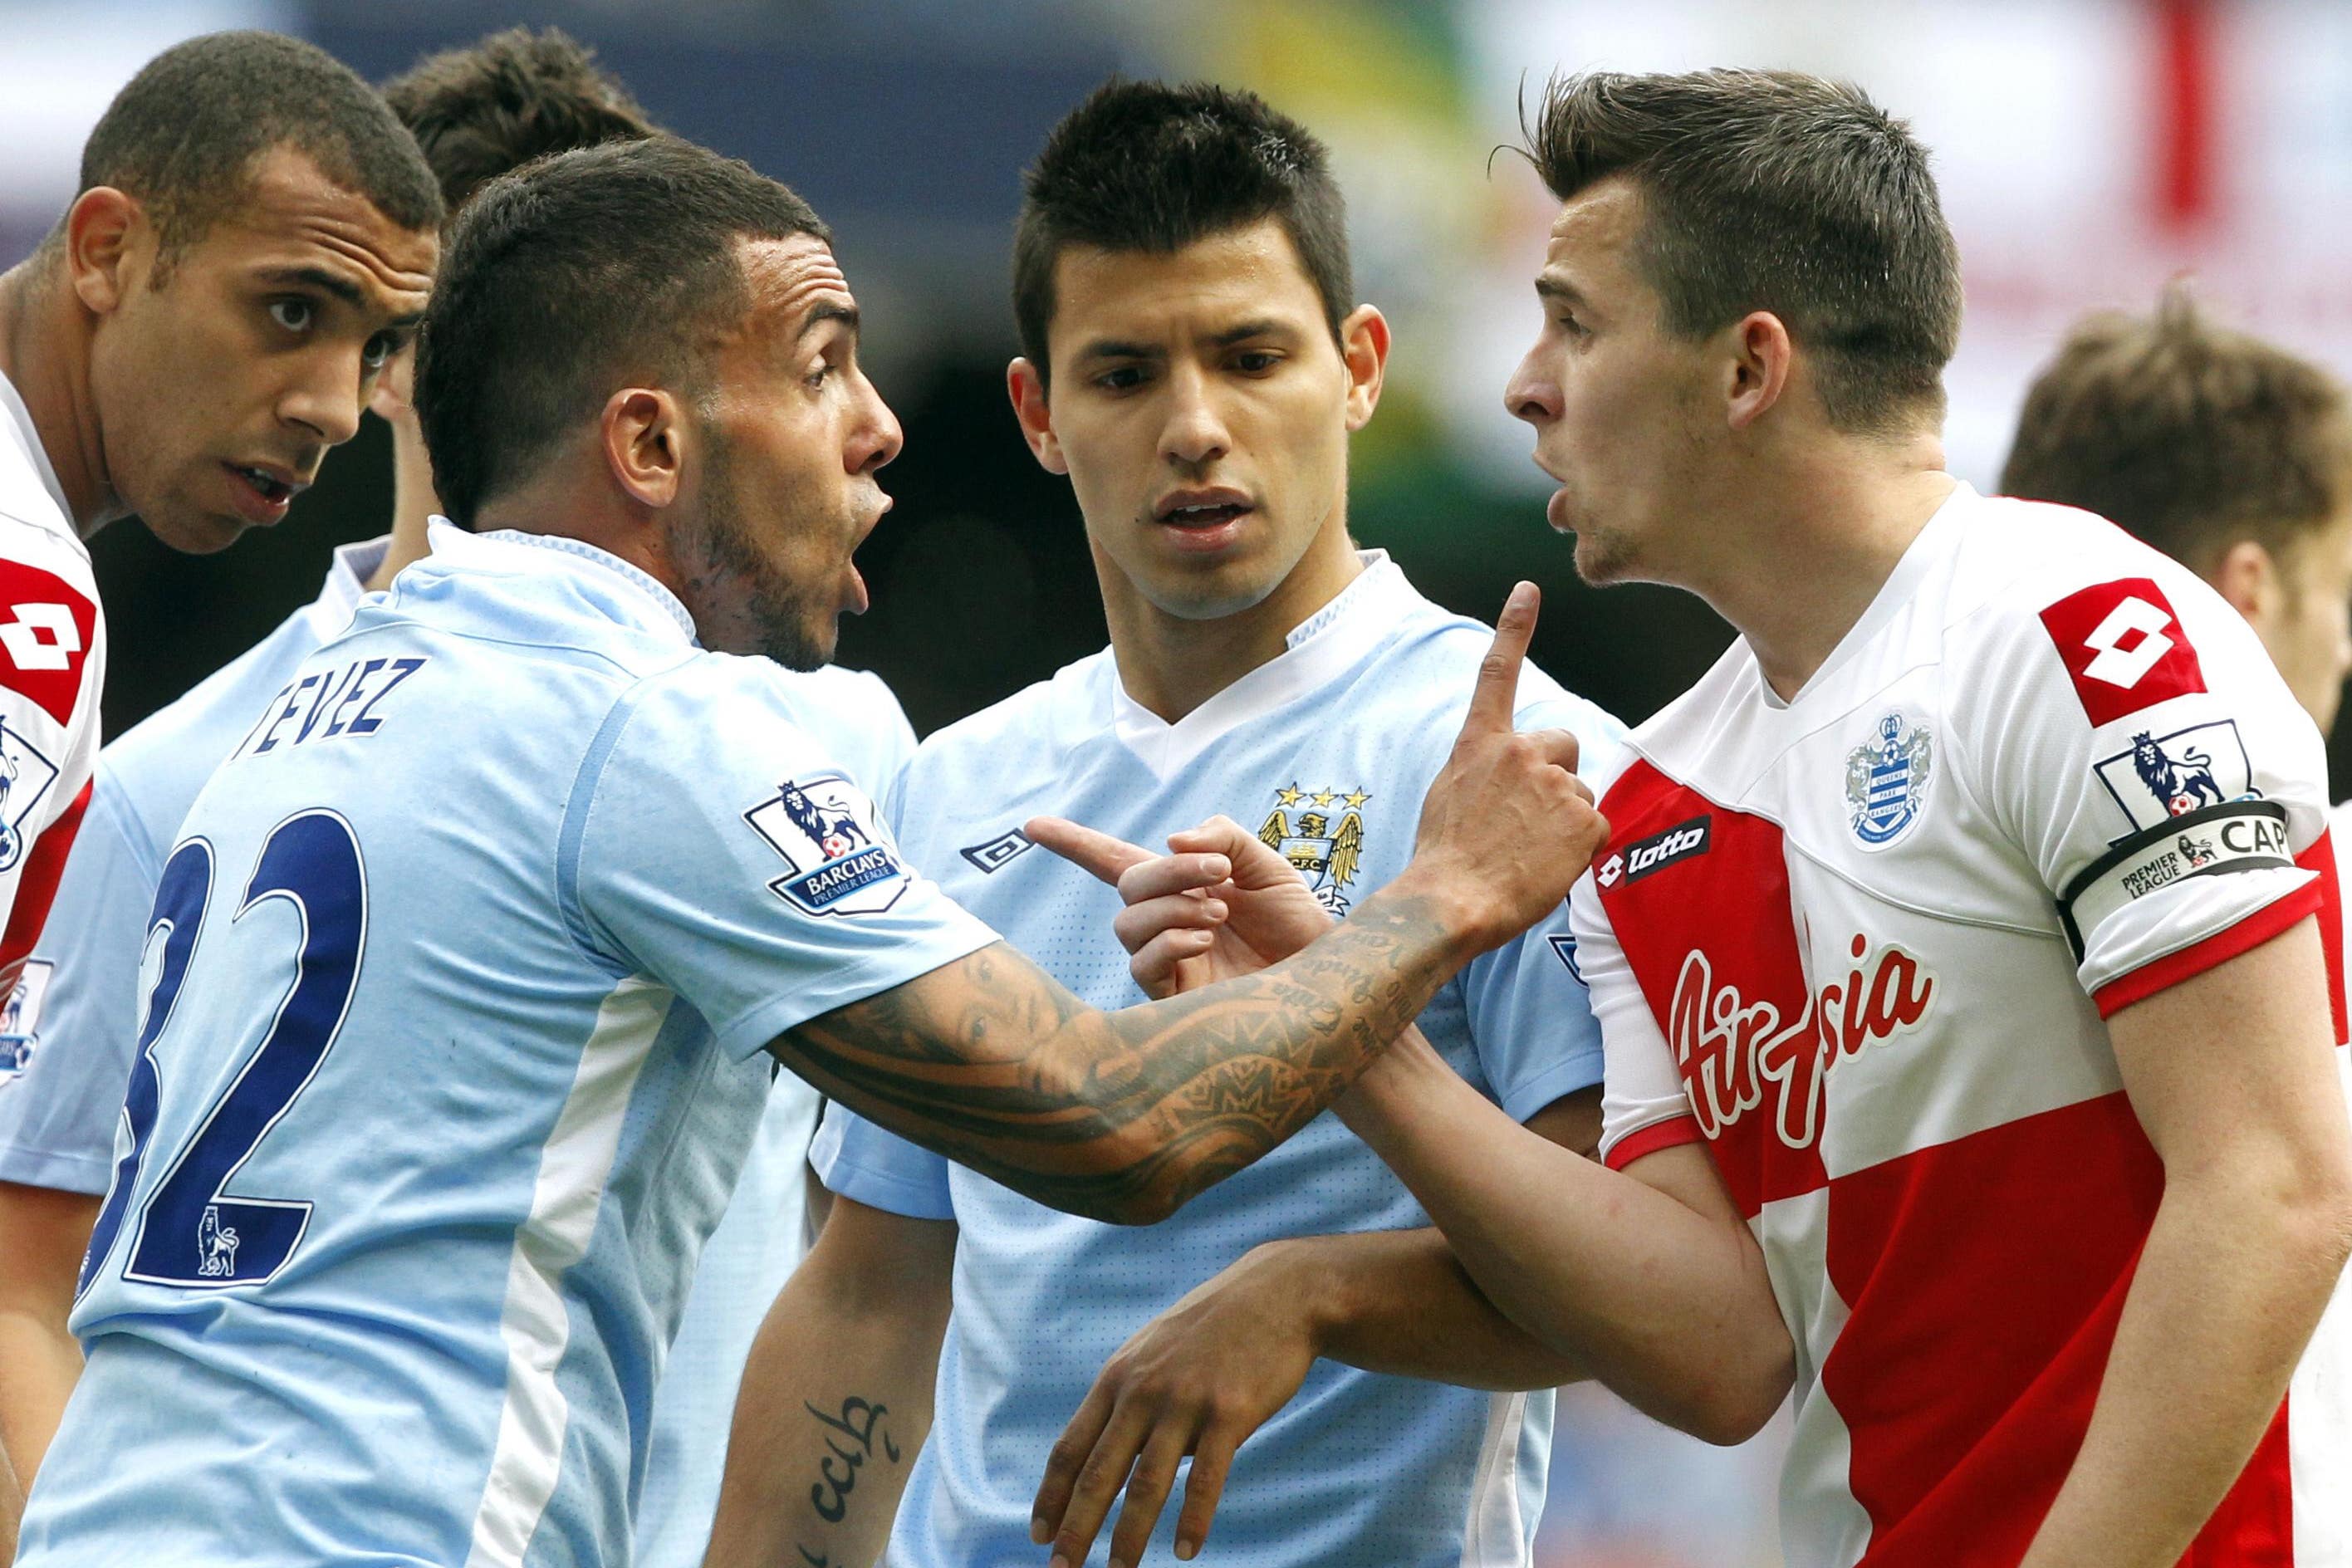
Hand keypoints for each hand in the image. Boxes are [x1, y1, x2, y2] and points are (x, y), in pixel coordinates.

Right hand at [1025, 815, 1333, 998]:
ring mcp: (1166, 960)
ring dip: (1171, 906)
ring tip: (1219, 913)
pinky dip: (1169, 941)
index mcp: (1181, 888)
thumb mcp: (1268, 865)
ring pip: (1128, 922)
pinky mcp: (1172, 999)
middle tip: (1220, 874)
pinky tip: (1204, 940)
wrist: (1328, 983)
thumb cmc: (1299, 928)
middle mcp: (1165, 922)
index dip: (1074, 843)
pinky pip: (1142, 963)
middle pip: (1127, 883)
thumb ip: (1223, 837)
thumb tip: (1169, 840)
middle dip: (1167, 871)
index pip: (1115, 860)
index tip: (1031, 825)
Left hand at [1030, 1241, 1321, 1567]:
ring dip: (1129, 1537)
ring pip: (1147, 1483)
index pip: (1071, 1447)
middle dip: (1077, 1528)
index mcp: (1118, 1378)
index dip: (1052, 1496)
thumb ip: (1129, 1397)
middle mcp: (1143, 1390)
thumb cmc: (1212, 1329)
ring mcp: (1186, 1400)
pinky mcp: (1230, 1411)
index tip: (1039, 1535)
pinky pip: (1206, 1477)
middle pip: (1100, 1472)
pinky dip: (1193, 1519)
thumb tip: (1114, 1454)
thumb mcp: (1154, 1351)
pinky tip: (1187, 1551)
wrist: (1277, 1294)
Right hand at [1404, 583, 1605, 951]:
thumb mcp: (1451, 795)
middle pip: (1563, 745)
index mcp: (1482, 745)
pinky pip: (1594, 830)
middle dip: (1556, 776)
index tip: (1529, 588)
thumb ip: (1486, 770)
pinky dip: (1577, 852)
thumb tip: (1513, 777)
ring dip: (1562, 822)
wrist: (1452, 901)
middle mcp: (1523, 753)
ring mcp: (1557, 784)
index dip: (1514, 628)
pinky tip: (1544, 867)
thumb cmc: (1444, 857)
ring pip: (1578, 795)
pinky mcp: (1585, 819)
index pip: (1498, 674)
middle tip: (1526, 821)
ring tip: (1526, 853)